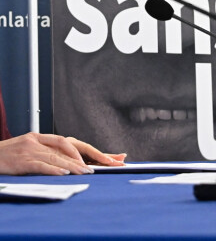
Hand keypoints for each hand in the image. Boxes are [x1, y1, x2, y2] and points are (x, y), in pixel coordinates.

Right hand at [0, 132, 125, 175]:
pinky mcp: (21, 160)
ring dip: (75, 165)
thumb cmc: (6, 157)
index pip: (71, 142)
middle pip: (69, 147)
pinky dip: (54, 169)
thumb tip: (68, 165)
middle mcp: (38, 140)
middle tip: (107, 164)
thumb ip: (46, 154)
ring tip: (89, 172)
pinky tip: (65, 174)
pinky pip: (41, 165)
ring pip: (58, 156)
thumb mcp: (27, 151)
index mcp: (42, 138)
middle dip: (90, 156)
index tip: (109, 158)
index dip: (90, 150)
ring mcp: (30, 149)